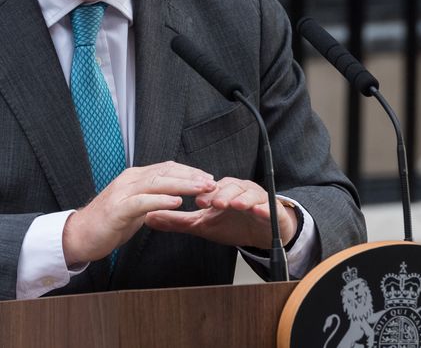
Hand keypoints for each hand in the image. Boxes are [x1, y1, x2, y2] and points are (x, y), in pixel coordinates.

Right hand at [62, 161, 215, 267]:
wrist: (78, 236)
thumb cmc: (106, 224)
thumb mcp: (133, 208)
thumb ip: (149, 200)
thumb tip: (169, 198)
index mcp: (133, 178)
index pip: (166, 168)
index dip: (188, 171)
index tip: (207, 177)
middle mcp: (129, 180)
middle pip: (165, 172)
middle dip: (191, 176)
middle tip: (211, 182)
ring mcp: (122, 193)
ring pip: (157, 183)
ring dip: (182, 185)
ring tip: (201, 189)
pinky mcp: (118, 209)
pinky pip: (143, 202)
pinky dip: (161, 200)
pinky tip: (177, 201)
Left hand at [143, 177, 297, 249]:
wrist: (263, 233)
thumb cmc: (233, 225)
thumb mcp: (202, 225)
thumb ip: (177, 221)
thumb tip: (148, 217)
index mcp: (220, 191)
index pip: (210, 187)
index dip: (203, 193)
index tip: (194, 201)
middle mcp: (238, 189)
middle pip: (229, 186)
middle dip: (220, 194)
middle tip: (212, 203)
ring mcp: (255, 197)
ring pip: (248, 193)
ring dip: (240, 198)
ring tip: (234, 204)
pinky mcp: (272, 208)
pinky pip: (268, 206)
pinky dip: (263, 208)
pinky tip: (258, 211)